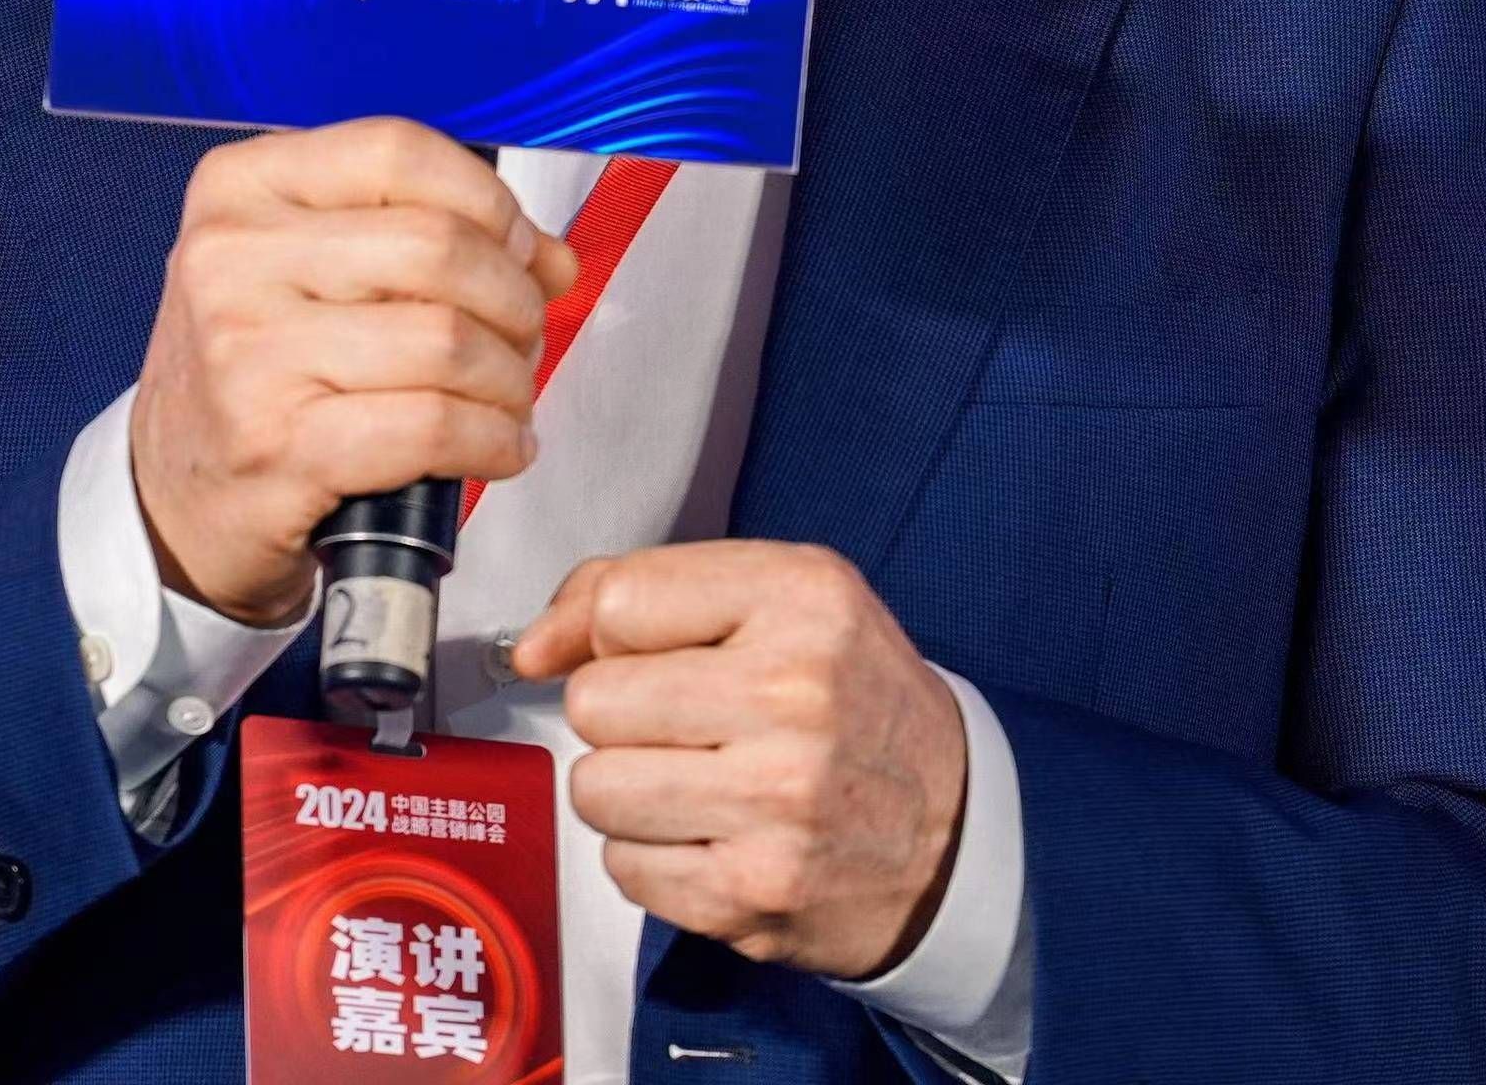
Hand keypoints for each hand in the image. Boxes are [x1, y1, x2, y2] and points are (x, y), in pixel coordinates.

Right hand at [131, 117, 578, 627]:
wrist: (171, 497)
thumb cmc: (254, 368)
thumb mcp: (306, 267)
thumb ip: (425, 235)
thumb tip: (551, 259)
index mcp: (241, 187)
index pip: (397, 153)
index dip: (486, 199)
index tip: (517, 244)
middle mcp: (232, 258)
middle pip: (437, 245)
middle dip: (513, 297)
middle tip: (524, 333)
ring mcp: (249, 353)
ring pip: (446, 339)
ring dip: (510, 377)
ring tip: (510, 395)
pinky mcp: (278, 445)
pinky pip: (432, 425)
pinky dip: (492, 438)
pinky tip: (499, 445)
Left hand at [512, 541, 966, 980]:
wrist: (954, 831)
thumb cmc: (852, 699)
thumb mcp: (779, 597)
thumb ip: (643, 589)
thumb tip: (531, 646)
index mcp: (802, 598)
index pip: (621, 600)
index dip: (609, 630)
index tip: (639, 650)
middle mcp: (794, 695)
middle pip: (595, 699)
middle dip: (620, 712)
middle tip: (681, 721)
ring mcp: (774, 803)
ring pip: (595, 787)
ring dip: (627, 786)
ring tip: (692, 778)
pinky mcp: (751, 895)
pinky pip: (622, 867)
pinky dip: (650, 854)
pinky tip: (709, 834)